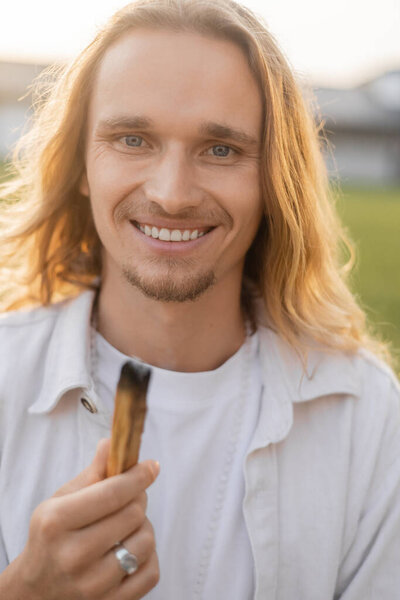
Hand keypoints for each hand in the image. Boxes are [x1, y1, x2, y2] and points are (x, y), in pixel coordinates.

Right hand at [12, 439, 159, 599]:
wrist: (34, 593)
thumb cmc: (50, 539)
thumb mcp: (59, 502)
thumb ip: (91, 474)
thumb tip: (111, 443)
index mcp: (57, 522)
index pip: (113, 492)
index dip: (138, 475)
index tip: (151, 466)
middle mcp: (73, 555)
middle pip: (133, 513)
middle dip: (138, 497)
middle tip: (132, 495)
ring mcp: (91, 585)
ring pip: (145, 542)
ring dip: (144, 527)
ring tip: (128, 525)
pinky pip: (150, 572)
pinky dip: (149, 557)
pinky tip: (132, 549)